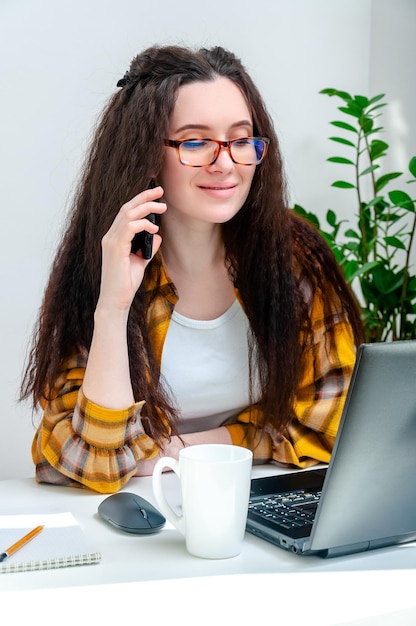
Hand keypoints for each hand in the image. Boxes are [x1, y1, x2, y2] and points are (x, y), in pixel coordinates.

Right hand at [97, 186, 166, 314]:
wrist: (116, 300)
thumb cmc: (126, 283)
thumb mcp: (141, 261)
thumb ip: (148, 247)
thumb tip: (158, 235)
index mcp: (115, 238)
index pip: (126, 212)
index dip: (140, 201)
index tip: (156, 196)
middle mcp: (110, 236)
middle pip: (126, 208)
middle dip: (144, 197)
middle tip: (160, 191)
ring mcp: (110, 241)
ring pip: (128, 214)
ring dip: (146, 207)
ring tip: (162, 207)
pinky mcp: (115, 248)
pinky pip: (129, 227)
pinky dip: (143, 223)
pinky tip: (154, 228)